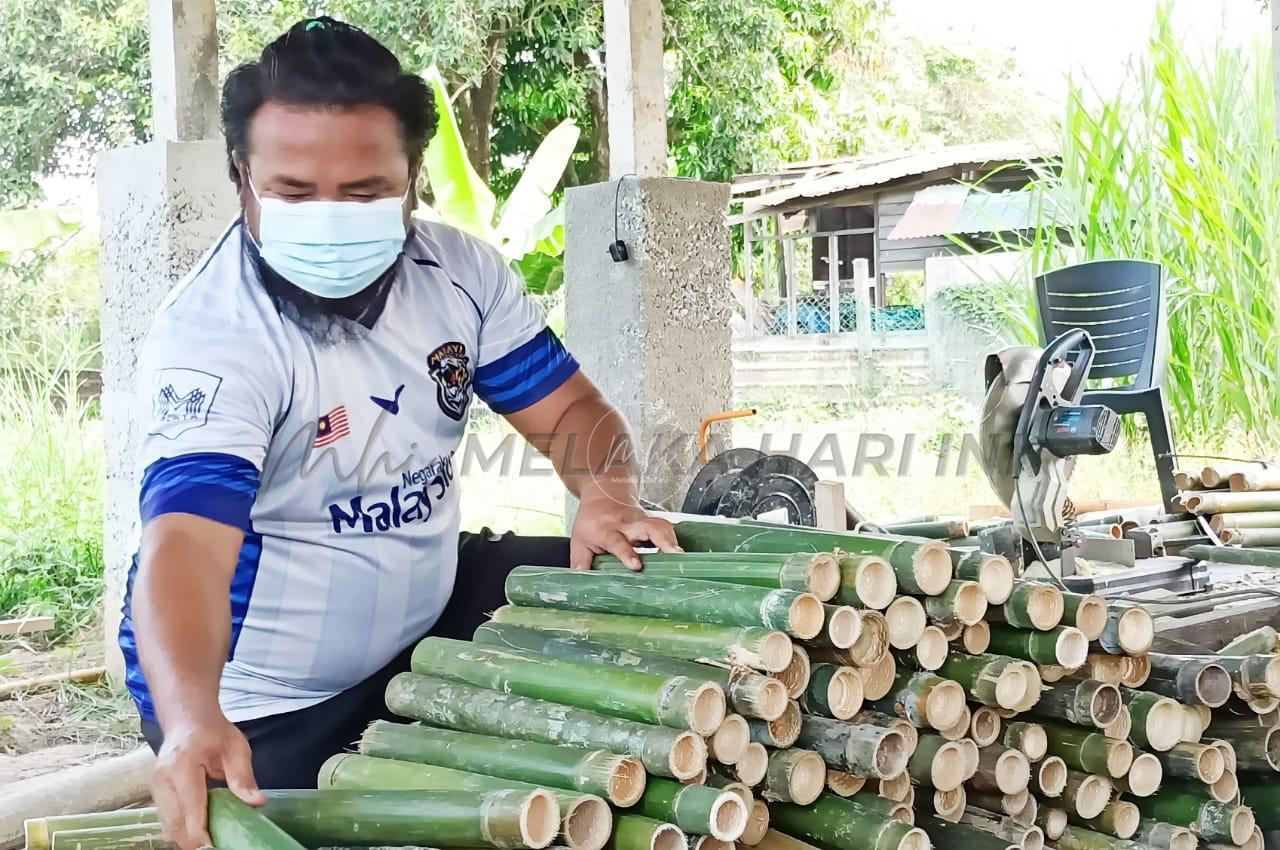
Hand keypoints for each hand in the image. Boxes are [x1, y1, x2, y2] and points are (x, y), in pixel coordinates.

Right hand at [152, 716, 264, 849]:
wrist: (188, 718)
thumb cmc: (213, 730)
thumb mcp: (235, 748)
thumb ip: (243, 777)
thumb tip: (257, 802)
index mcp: (182, 764)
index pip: (191, 807)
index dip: (201, 831)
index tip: (215, 846)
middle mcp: (162, 778)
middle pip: (175, 821)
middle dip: (193, 839)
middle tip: (216, 845)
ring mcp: (155, 786)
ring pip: (168, 824)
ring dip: (186, 836)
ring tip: (209, 840)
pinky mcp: (155, 792)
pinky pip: (167, 818)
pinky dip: (181, 827)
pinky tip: (198, 830)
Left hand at [570, 494, 680, 569]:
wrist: (602, 494)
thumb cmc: (591, 521)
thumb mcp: (578, 541)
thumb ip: (580, 561)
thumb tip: (580, 581)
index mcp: (607, 531)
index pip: (617, 541)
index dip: (627, 553)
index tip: (637, 565)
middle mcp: (627, 525)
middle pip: (648, 528)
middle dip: (662, 541)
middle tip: (674, 555)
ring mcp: (642, 522)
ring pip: (660, 525)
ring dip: (671, 540)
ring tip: (681, 557)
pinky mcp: (651, 522)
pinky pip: (665, 527)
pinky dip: (674, 538)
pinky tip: (680, 552)